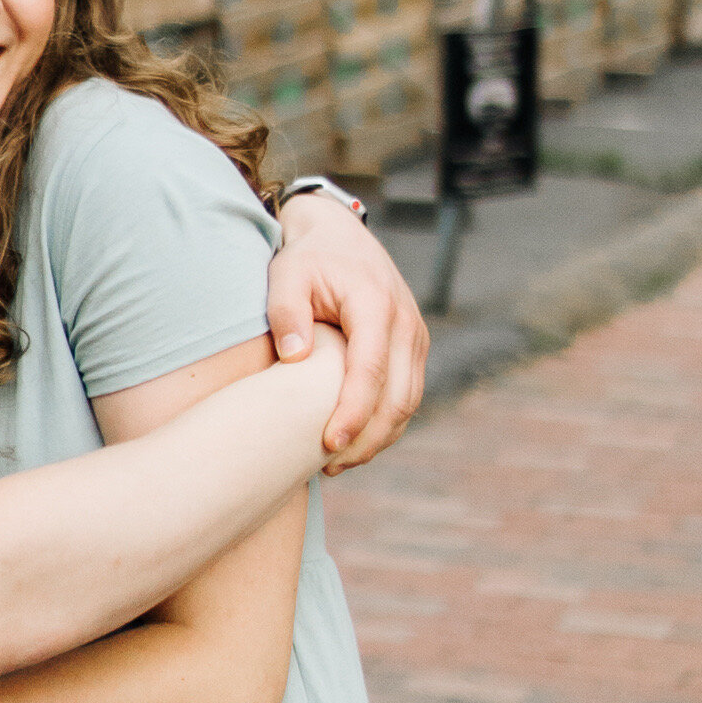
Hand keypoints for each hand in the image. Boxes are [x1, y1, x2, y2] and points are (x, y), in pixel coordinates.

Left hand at [267, 194, 427, 470]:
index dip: (354, 412)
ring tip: (337, 463)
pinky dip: (386, 424)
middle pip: (398, 396)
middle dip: (368, 438)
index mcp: (375, 303)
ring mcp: (415, 336)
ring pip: (408, 402)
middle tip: (329, 467)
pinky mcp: (413, 348)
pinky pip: (407, 395)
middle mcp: (405, 322)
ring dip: (379, 438)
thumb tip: (294, 359)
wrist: (339, 235)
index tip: (329, 444)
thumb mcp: (286, 275)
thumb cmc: (307, 258)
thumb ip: (287, 313)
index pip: (371, 369)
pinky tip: (355, 442)